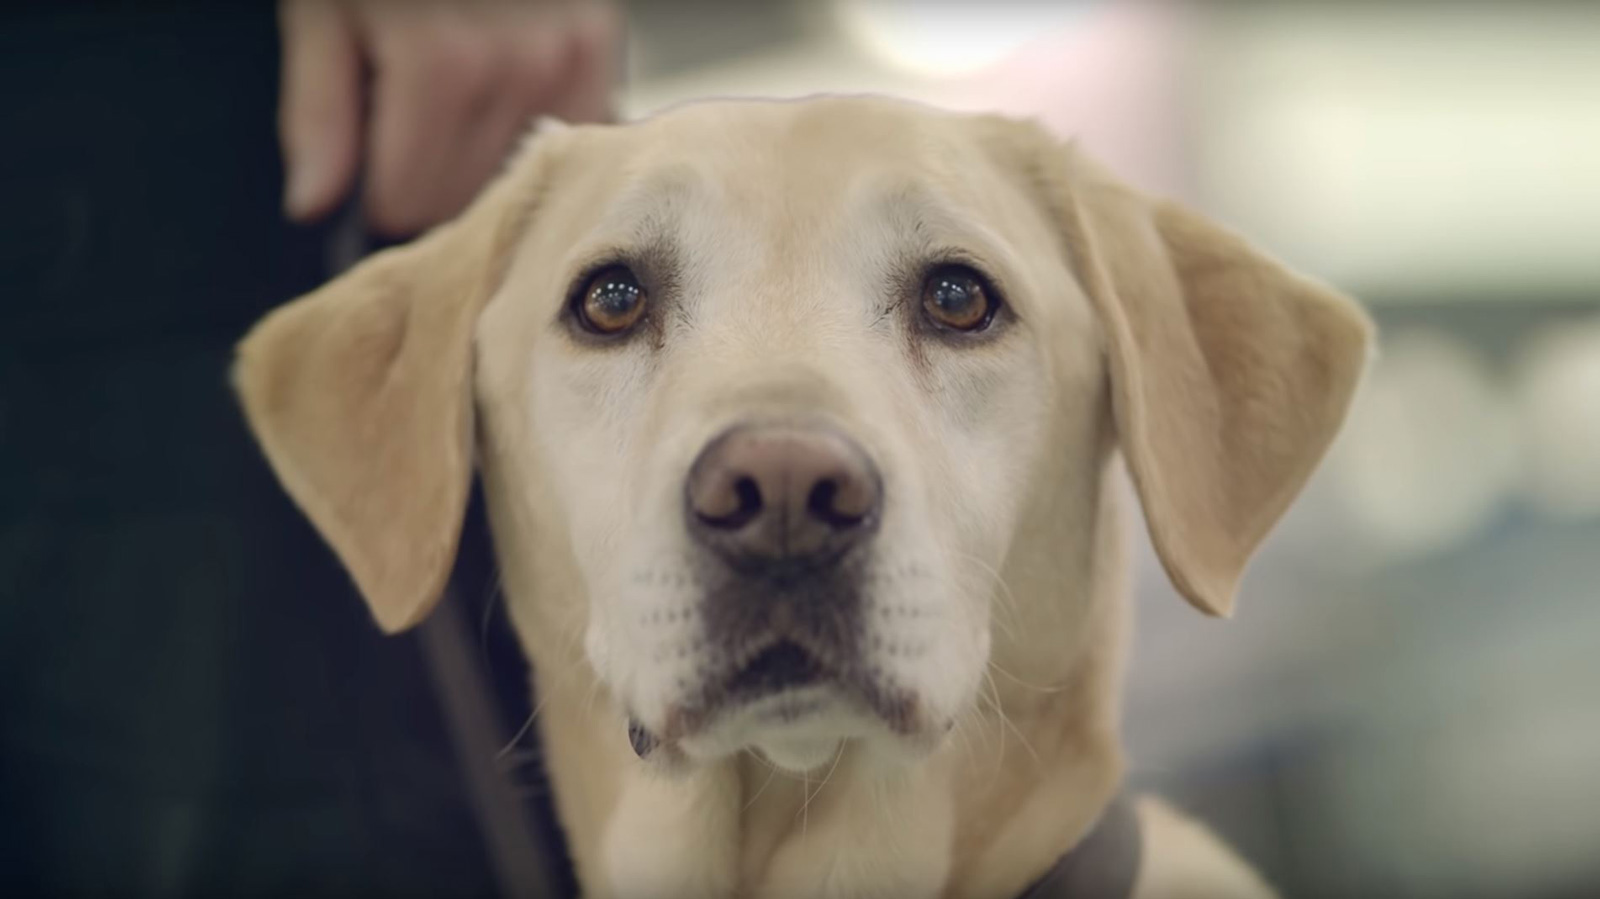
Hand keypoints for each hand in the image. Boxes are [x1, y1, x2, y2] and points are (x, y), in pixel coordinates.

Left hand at [278, 0, 619, 235]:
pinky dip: (534, 132)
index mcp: (439, 64)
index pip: (405, 202)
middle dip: (428, 178)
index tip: (370, 175)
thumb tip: (312, 202)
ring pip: (517, 180)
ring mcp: (566, 61)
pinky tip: (505, 96)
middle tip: (411, 125)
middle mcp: (515, 68)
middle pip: (462, 199)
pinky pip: (566, 138)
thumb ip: (319, 111)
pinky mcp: (600, 50)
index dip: (376, 196)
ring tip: (458, 100)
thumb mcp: (325, 7)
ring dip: (482, 158)